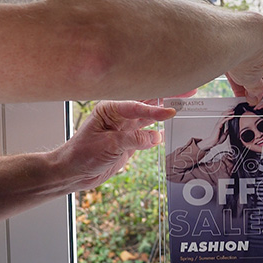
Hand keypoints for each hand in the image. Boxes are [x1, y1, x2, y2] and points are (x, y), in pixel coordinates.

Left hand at [54, 100, 175, 192]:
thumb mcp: (108, 146)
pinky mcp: (129, 139)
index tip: (171, 111)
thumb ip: (133, 139)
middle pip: (147, 101)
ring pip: (150, 114)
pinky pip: (148, 130)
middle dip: (167, 95)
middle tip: (188, 90)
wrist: (73, 172)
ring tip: (186, 102)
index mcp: (109, 108)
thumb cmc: (81, 154)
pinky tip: (171, 125)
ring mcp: (125, 126)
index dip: (155, 108)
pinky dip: (160, 128)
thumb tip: (156, 136)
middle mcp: (118, 114)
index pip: (137, 105)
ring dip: (166, 109)